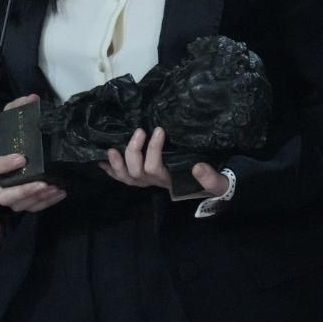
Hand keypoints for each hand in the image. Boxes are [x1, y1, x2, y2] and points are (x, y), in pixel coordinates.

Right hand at [0, 95, 65, 212]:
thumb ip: (18, 108)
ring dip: (39, 198)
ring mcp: (12, 194)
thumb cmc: (15, 139)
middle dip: (23, 191)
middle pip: (4, 195)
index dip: (4, 165)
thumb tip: (32, 97)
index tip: (22, 158)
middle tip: (42, 183)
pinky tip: (61, 191)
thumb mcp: (14, 121)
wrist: (19, 151)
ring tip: (56, 187)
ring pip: (20, 205)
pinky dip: (47, 203)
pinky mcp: (25, 201)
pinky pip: (34, 208)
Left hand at [100, 126, 229, 195]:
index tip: (158, 129)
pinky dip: (111, 170)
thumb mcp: (219, 184)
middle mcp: (157, 183)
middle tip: (139, 131)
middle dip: (134, 152)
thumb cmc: (214, 184)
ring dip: (117, 163)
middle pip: (136, 172)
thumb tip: (198, 167)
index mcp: (172, 181)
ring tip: (111, 148)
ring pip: (126, 177)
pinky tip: (102, 161)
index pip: (155, 168)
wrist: (211, 192)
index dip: (152, 150)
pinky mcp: (145, 178)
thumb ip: (212, 179)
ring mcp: (149, 182)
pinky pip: (123, 178)